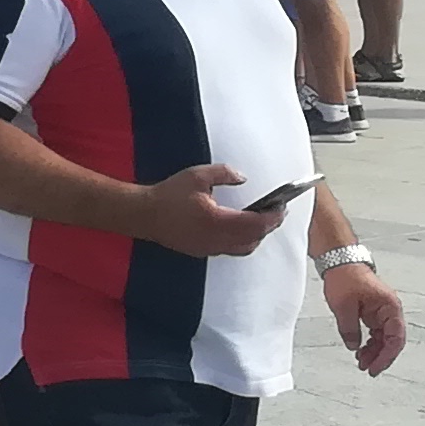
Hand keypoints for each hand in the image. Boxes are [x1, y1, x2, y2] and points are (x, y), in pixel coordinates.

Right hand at [136, 164, 281, 258]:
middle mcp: (216, 238)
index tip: (281, 208)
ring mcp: (210, 248)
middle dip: (269, 226)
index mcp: (217, 220)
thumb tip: (242, 178)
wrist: (143, 214)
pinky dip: (243, 242)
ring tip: (261, 222)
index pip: (256, 223)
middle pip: (255, 238)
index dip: (273, 217)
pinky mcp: (203, 251)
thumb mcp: (196, 176)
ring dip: (257, 236)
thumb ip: (224, 173)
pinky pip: (231, 250)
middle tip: (277, 213)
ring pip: (245, 248)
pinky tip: (240, 230)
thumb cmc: (167, 196)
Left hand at [323, 260, 405, 374]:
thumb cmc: (346, 277)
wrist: (340, 262)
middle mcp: (390, 311)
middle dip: (380, 357)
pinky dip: (369, 342)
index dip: (386, 356)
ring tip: (361, 362)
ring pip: (383, 338)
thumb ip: (349, 329)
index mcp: (390, 308)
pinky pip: (375, 332)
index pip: (395, 338)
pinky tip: (359, 350)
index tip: (375, 367)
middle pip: (391, 341)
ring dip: (374, 351)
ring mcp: (382, 312)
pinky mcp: (373, 312)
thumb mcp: (344, 306)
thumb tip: (354, 347)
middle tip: (368, 369)